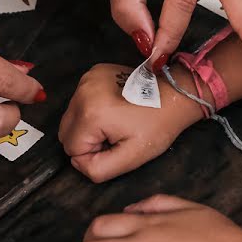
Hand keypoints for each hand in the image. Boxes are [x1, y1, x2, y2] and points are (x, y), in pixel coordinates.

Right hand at [58, 63, 202, 182]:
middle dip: (87, 139)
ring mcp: (88, 79)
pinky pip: (80, 101)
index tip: (116, 143)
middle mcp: (83, 91)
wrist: (175, 96)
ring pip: (72, 116)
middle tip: (116, 135)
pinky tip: (115, 108)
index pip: (71, 148)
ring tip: (117, 121)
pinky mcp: (94, 72)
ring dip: (89, 124)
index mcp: (91, 113)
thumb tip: (77, 162)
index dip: (93, 153)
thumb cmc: (158, 126)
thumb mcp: (131, 158)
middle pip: (66, 131)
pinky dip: (91, 109)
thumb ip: (98, 168)